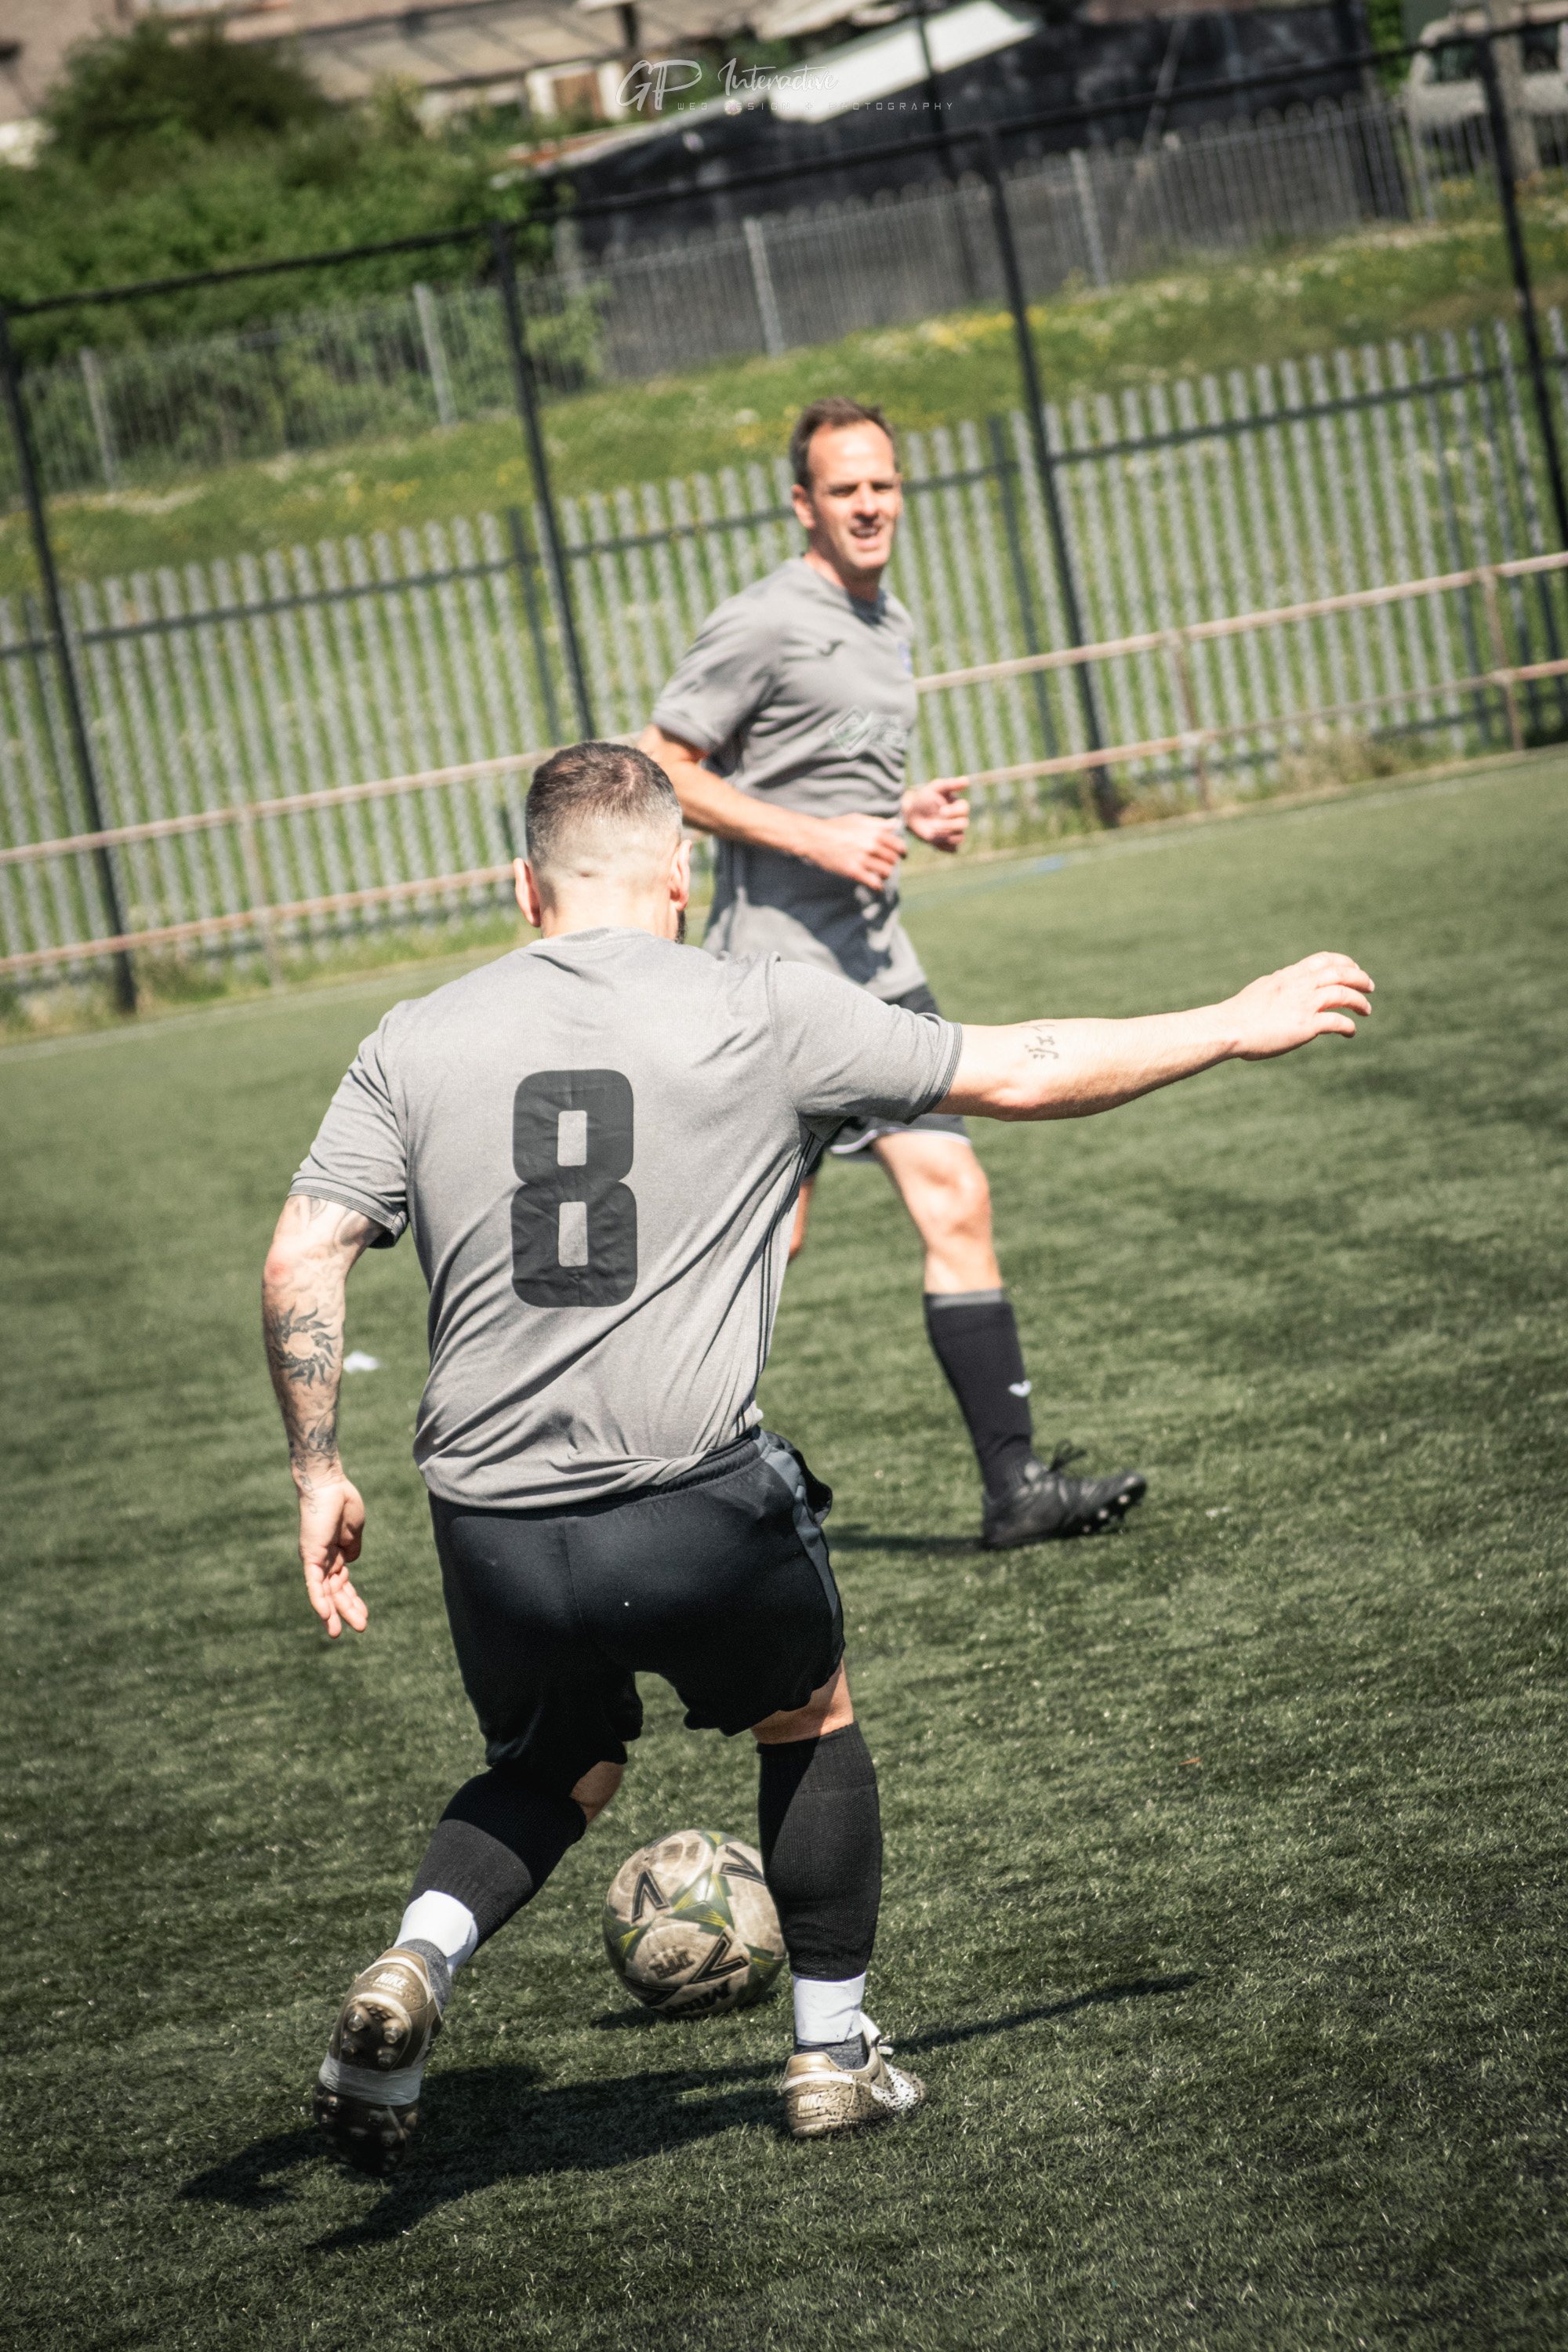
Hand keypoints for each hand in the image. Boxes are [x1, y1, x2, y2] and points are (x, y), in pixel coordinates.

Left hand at [297, 1474, 367, 1637]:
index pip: (343, 1584)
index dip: (353, 1600)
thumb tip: (350, 1562)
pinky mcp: (310, 1556)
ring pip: (325, 1592)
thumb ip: (352, 1549)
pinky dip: (318, 1598)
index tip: (364, 1616)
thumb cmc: (343, 1502)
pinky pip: (313, 1582)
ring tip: (339, 1632)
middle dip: (347, 1610)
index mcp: (335, 1555)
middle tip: (360, 1628)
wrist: (329, 1484)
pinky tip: (324, 1614)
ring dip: (333, 1612)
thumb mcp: (353, 1531)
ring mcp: (316, 1559)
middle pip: (336, 1591)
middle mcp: (323, 1561)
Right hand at [805, 812, 906, 888]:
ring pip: (886, 871)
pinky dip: (877, 886)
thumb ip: (878, 823)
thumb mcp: (858, 819)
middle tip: (886, 865)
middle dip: (891, 863)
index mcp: (874, 832)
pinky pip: (873, 882)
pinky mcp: (853, 871)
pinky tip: (876, 887)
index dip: (902, 852)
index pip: (898, 845)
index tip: (901, 856)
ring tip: (880, 875)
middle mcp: (871, 845)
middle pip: (893, 859)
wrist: (815, 837)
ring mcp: (863, 859)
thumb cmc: (836, 827)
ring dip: (885, 875)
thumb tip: (895, 823)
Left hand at [903, 778, 969, 853]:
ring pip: (959, 838)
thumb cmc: (924, 798)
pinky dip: (945, 846)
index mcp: (958, 806)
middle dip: (949, 824)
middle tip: (934, 823)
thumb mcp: (935, 788)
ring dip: (946, 835)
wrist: (910, 814)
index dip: (954, 811)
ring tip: (932, 831)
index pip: (964, 809)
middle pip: (963, 824)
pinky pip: (953, 849)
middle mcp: (958, 820)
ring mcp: (953, 832)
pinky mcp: (946, 843)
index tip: (940, 810)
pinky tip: (934, 840)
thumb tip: (966, 780)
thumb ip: (951, 784)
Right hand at [1227, 952, 1373, 1060]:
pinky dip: (1348, 1026)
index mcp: (1289, 975)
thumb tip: (1283, 981)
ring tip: (1366, 1010)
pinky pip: (1337, 1021)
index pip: (1323, 960)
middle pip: (1340, 974)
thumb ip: (1279, 984)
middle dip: (1360, 978)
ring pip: (1344, 995)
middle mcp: (1301, 985)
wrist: (1230, 1027)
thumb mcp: (1262, 988)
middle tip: (1370, 986)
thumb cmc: (1240, 1012)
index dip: (1343, 962)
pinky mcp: (1307, 1025)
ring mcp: (1305, 1004)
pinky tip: (1351, 1032)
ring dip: (1359, 1002)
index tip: (1353, 967)